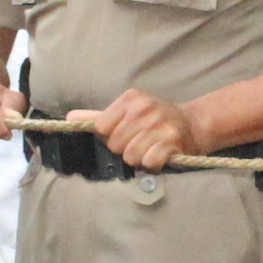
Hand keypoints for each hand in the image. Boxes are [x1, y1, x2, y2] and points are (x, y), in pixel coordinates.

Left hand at [79, 88, 199, 170]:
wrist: (193, 124)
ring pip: (130, 156)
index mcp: (131, 98)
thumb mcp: (127, 111)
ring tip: (149, 148)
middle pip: (114, 144)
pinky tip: (159, 154)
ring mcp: (160, 125)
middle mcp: (145, 108)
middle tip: (139, 142)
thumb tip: (69, 118)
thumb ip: (97, 116)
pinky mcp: (172, 142)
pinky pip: (148, 162)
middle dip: (124, 149)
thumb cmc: (154, 120)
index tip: (124, 133)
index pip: (101, 127)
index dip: (110, 136)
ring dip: (138, 158)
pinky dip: (152, 164)